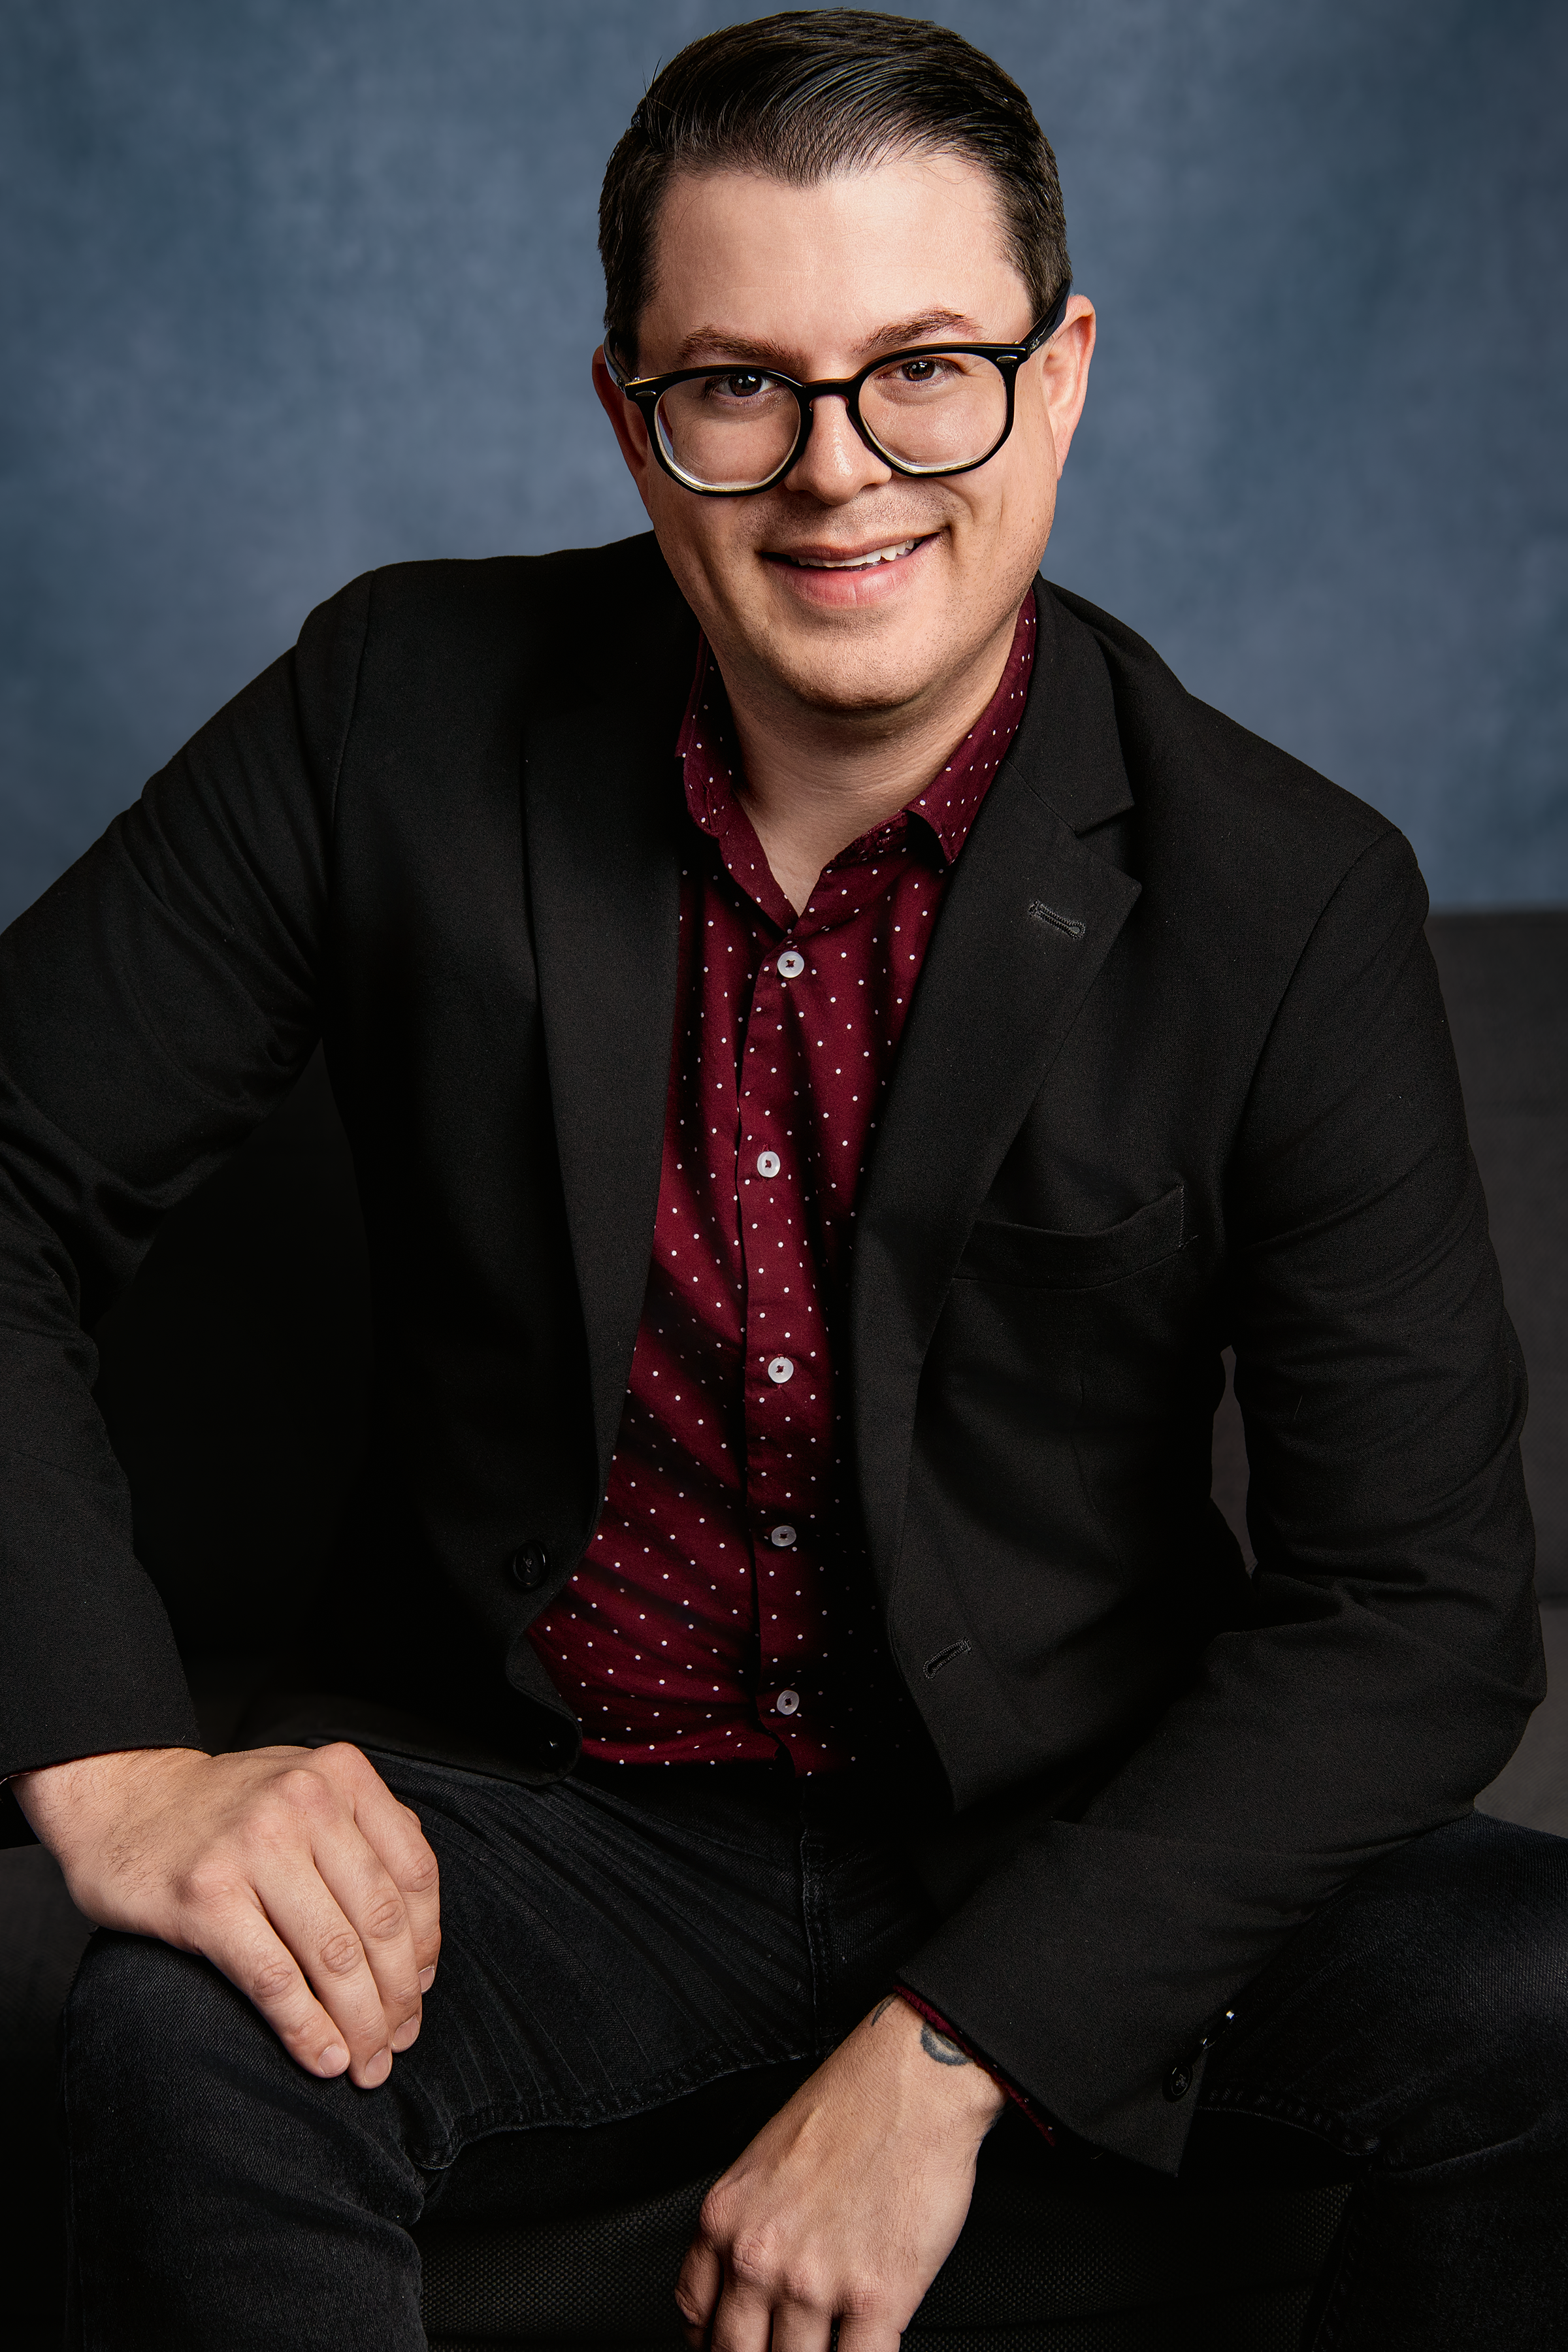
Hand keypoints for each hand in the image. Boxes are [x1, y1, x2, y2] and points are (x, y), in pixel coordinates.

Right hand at [12, 1742, 439, 2088]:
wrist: (124, 1800)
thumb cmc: (226, 1808)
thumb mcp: (307, 1787)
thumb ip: (367, 1833)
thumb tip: (420, 1933)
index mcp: (341, 1775)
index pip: (413, 1872)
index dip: (425, 1944)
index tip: (419, 1991)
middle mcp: (304, 1803)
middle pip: (379, 1920)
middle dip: (397, 1996)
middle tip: (399, 2042)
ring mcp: (254, 1848)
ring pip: (334, 1955)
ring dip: (360, 2023)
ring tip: (367, 2063)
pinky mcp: (206, 1898)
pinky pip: (275, 1979)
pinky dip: (307, 2028)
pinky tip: (322, 2057)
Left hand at [675, 1991, 1005, 2350]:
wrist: (913, 2083)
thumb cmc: (848, 2110)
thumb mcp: (761, 2163)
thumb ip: (743, 2227)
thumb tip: (742, 2289)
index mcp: (725, 2221)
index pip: (695, 2318)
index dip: (713, 2344)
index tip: (733, 2345)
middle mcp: (760, 2256)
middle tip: (781, 2349)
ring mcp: (816, 2282)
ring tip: (827, 2345)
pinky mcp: (877, 2296)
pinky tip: (866, 2348)